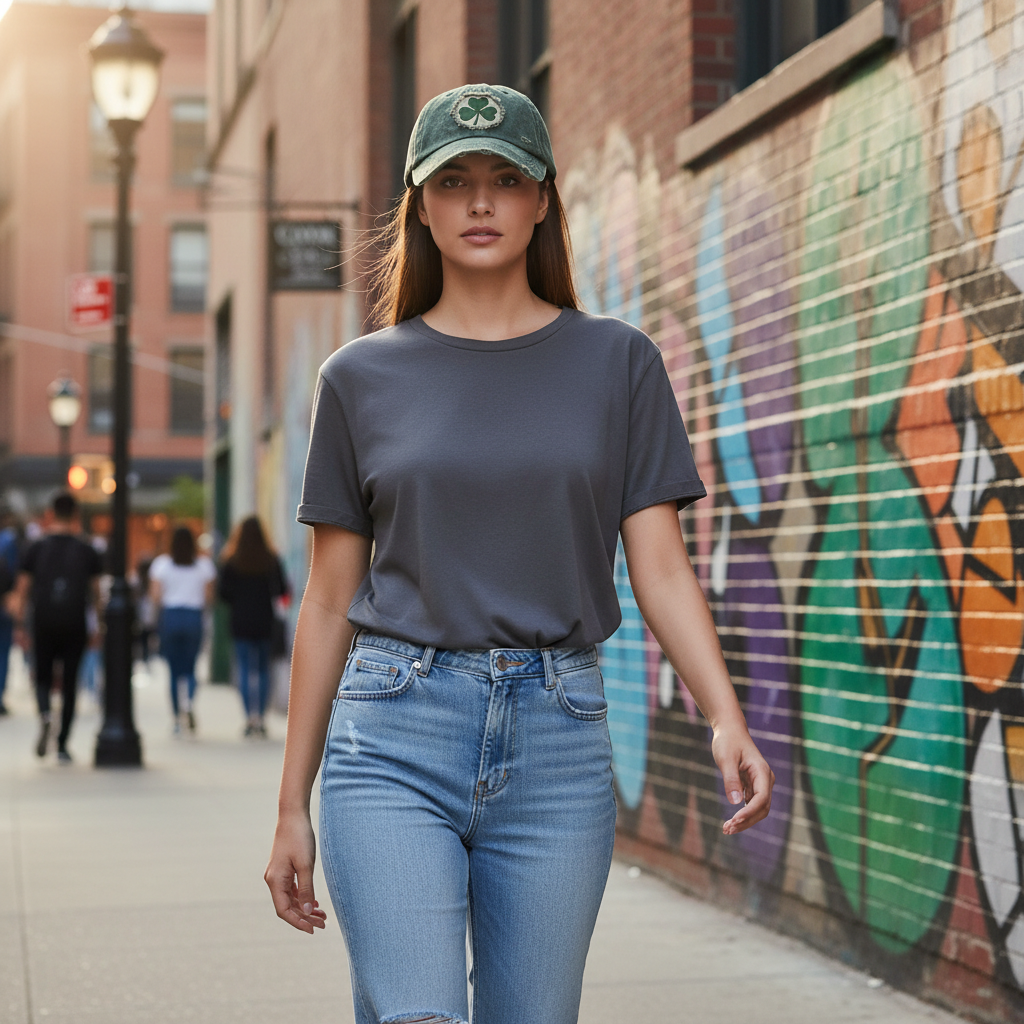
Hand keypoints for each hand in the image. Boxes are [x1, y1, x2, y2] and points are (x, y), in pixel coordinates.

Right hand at [264, 810, 327, 932]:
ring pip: (291, 898)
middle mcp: (273, 880)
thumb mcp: (305, 865)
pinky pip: (292, 889)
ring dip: (305, 908)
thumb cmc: (299, 838)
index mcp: (275, 881)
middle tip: (323, 924)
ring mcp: (278, 874)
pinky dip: (302, 897)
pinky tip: (314, 901)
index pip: (284, 911)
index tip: (313, 929)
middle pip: (288, 907)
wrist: (293, 815)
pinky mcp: (284, 868)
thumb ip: (305, 889)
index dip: (298, 923)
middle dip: (304, 917)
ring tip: (322, 915)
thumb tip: (305, 913)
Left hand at [711, 723, 774, 835]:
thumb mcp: (726, 758)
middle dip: (746, 821)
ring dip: (745, 821)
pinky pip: (751, 805)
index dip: (748, 812)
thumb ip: (730, 779)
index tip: (734, 820)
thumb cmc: (728, 741)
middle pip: (762, 808)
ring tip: (727, 829)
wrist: (730, 731)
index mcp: (762, 772)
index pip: (761, 799)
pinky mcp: (753, 786)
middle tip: (727, 829)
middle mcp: (765, 780)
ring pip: (757, 809)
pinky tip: (731, 821)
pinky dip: (743, 814)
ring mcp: (761, 784)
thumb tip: (734, 802)